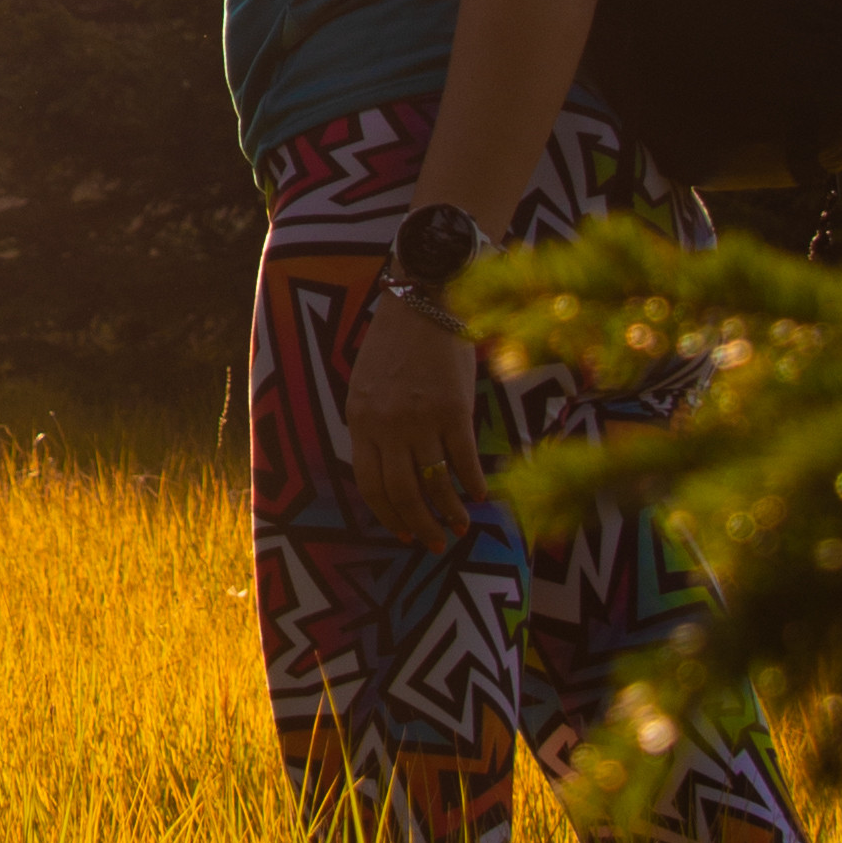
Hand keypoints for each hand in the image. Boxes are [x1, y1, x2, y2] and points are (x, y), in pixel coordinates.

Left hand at [348, 276, 485, 553]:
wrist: (426, 299)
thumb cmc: (396, 342)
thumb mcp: (367, 385)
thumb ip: (373, 425)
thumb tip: (389, 470)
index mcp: (360, 420)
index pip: (369, 484)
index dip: (387, 514)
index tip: (402, 530)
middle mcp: (387, 424)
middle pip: (402, 492)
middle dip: (419, 524)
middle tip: (433, 542)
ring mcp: (420, 418)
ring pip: (433, 483)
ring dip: (449, 512)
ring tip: (460, 527)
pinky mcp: (454, 409)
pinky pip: (464, 460)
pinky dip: (473, 484)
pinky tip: (481, 495)